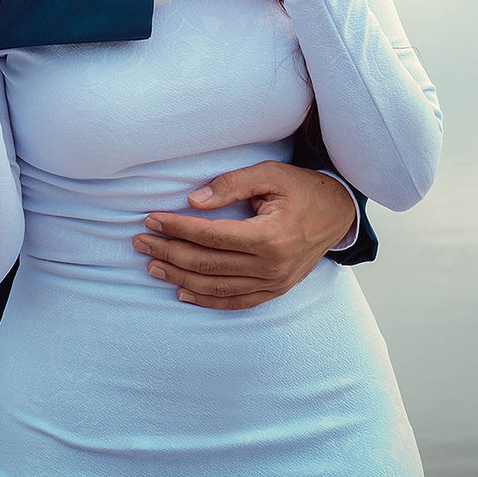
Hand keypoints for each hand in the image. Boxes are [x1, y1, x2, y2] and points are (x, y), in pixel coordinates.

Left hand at [132, 161, 356, 308]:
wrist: (337, 214)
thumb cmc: (301, 188)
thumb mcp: (269, 174)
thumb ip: (231, 184)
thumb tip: (194, 201)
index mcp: (269, 236)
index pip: (211, 236)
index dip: (177, 228)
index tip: (151, 219)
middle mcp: (270, 266)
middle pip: (208, 264)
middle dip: (170, 252)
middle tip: (140, 242)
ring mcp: (273, 283)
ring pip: (217, 286)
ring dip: (180, 276)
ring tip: (152, 265)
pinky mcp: (275, 291)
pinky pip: (236, 301)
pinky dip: (207, 300)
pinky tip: (182, 291)